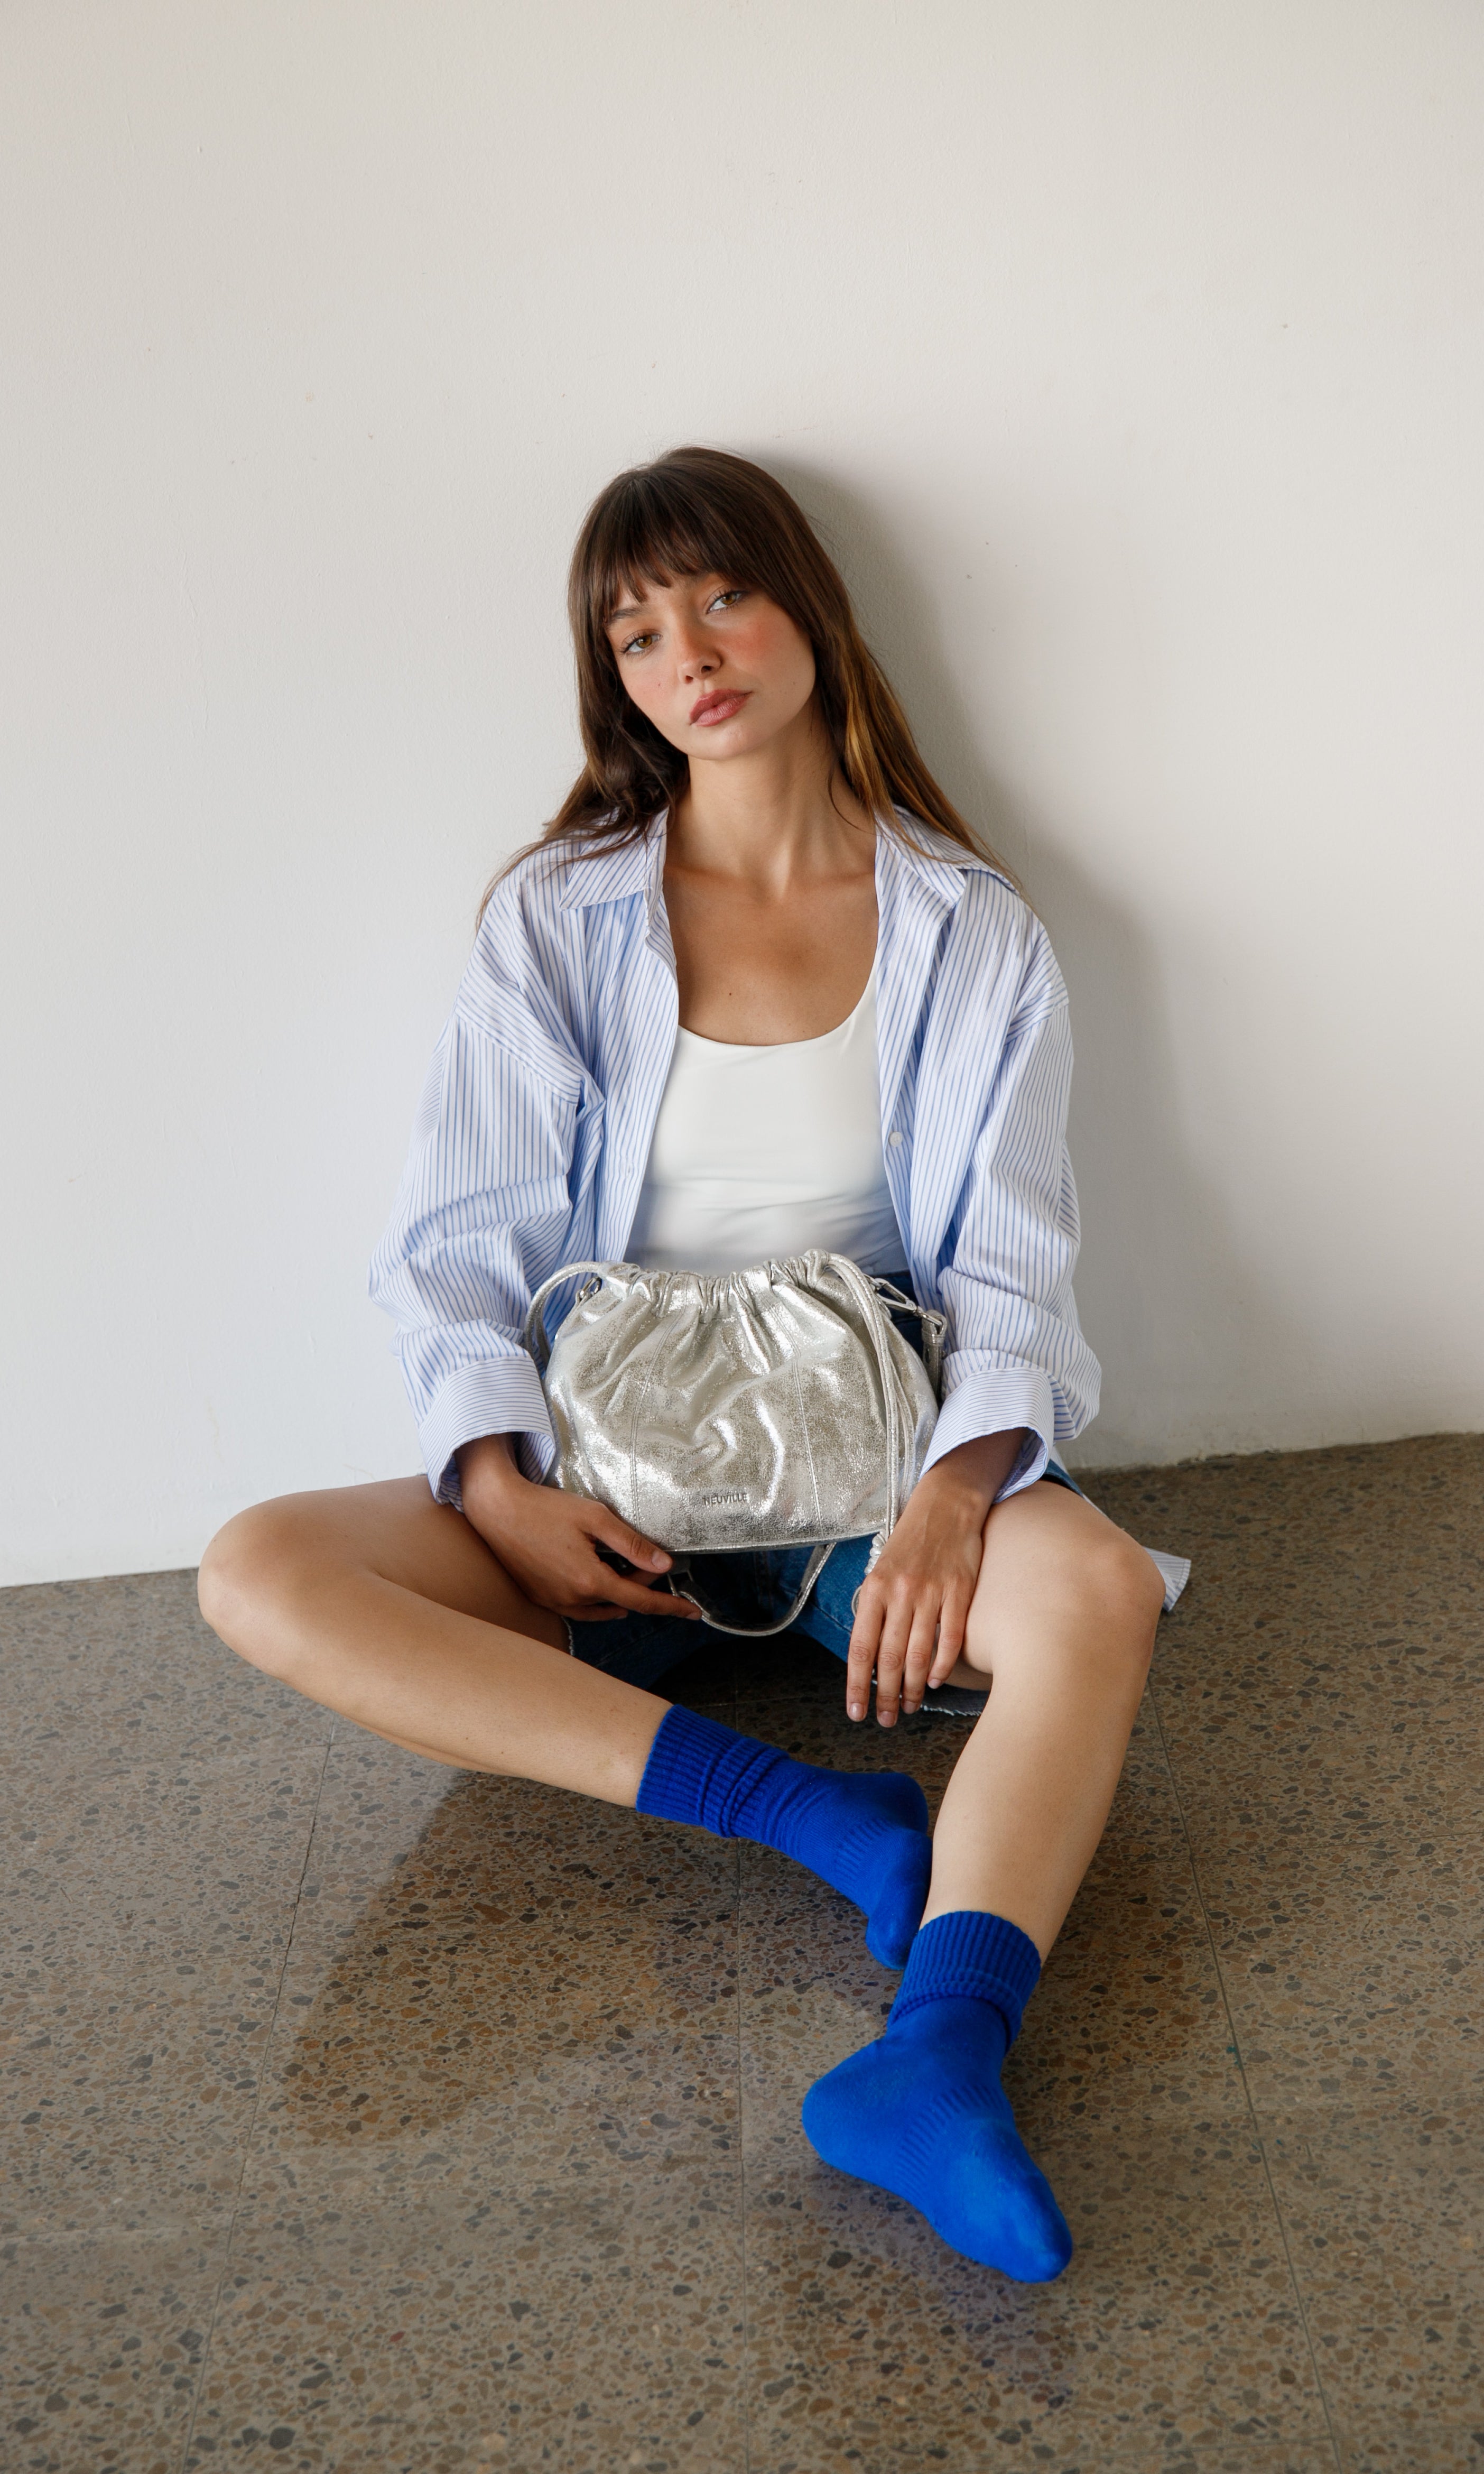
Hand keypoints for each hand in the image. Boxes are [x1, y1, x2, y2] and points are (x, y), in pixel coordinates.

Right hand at [456, 1435, 701, 1625]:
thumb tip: (664, 1564)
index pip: (641, 1600)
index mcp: (590, 1581)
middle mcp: (571, 1599)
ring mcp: (553, 1601)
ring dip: (618, 1592)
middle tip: (648, 1557)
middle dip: (640, 1581)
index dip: (670, 1606)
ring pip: (599, 1608)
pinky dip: (595, 1601)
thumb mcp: (596, 1519)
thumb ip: (632, 1544)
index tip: (692, 1612)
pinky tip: (599, 1586)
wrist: (497, 1510)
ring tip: (626, 1571)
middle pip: (621, 1599)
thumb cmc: (545, 1509)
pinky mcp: (539, 1597)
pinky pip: (576, 1609)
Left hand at [845, 1430, 1027, 1724]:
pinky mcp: (959, 1590)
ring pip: (920, 1654)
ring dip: (914, 1687)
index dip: (857, 1685)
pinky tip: (936, 1680)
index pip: (861, 1648)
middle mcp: (899, 1592)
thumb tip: (868, 1657)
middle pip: (890, 1658)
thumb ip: (875, 1610)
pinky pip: (950, 1638)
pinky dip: (942, 1665)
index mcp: (873, 1589)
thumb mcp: (880, 1572)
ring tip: (911, 1706)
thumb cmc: (909, 1545)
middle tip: (888, 1719)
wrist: (945, 1506)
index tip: (857, 1712)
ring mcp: (931, 1592)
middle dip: (887, 1696)